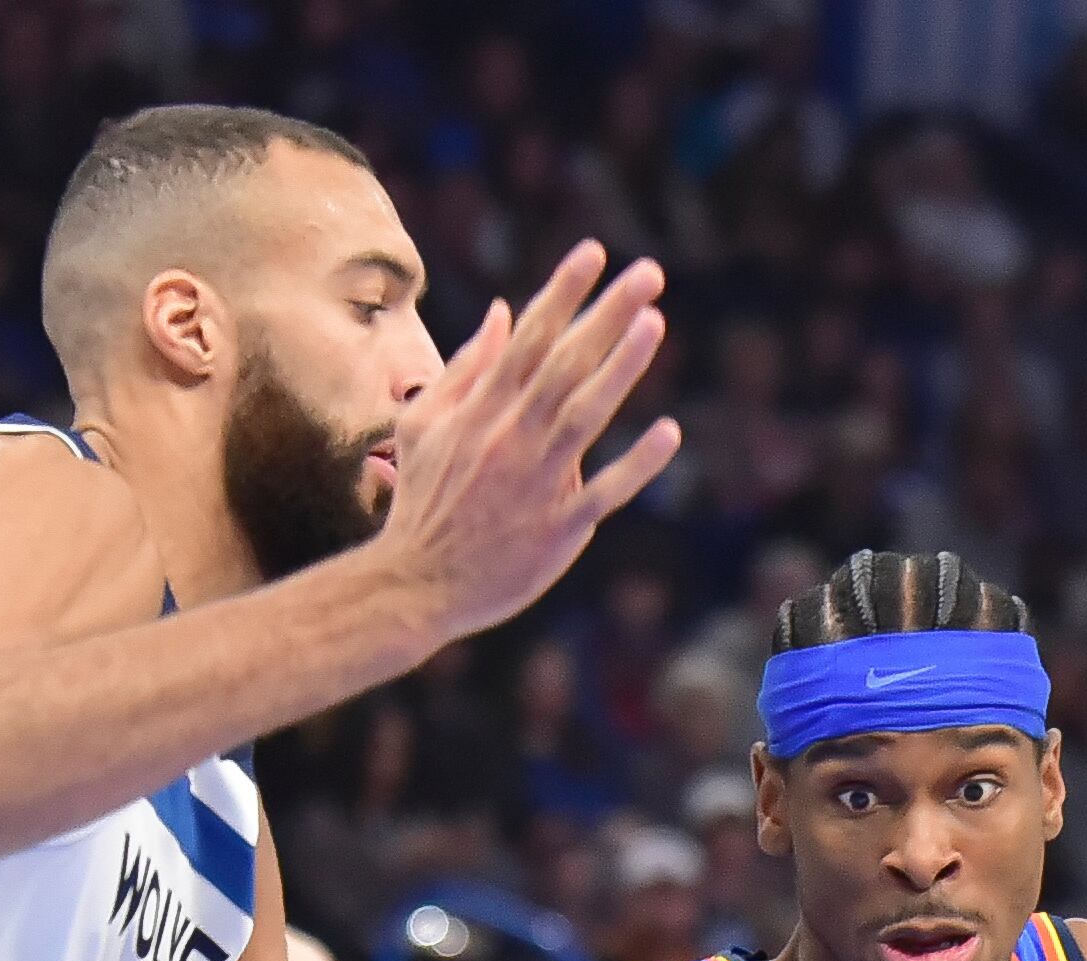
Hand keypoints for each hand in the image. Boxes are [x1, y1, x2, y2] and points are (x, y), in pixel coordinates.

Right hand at [373, 243, 681, 648]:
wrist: (417, 583)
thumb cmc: (421, 500)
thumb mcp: (422, 424)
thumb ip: (465, 367)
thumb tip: (503, 311)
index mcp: (480, 410)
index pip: (528, 338)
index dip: (562, 292)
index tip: (594, 252)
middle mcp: (511, 437)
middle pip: (565, 363)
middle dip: (606, 314)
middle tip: (649, 272)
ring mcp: (537, 481)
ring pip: (586, 413)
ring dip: (622, 367)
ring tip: (656, 323)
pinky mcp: (559, 527)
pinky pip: (605, 490)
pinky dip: (637, 464)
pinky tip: (669, 432)